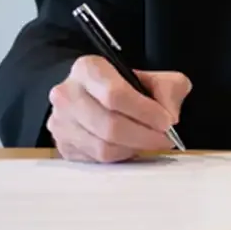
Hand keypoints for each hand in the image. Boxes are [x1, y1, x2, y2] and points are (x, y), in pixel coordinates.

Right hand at [47, 55, 190, 162]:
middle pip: (109, 125)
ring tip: (150, 142)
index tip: (166, 121)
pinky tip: (132, 146)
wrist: (96, 95)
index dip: (145, 112)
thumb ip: (167, 90)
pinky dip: (121, 156)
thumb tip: (169, 116)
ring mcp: (61, 122)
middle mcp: (67, 95)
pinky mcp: (63, 146)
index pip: (115, 95)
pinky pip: (97, 160)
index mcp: (87, 69)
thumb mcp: (154, 77)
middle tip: (164, 138)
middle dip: (144, 136)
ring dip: (134, 148)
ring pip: (103, 147)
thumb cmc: (125, 85)